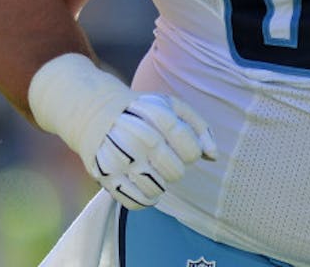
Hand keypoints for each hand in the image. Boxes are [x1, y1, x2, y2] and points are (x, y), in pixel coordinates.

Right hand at [88, 93, 219, 209]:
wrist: (96, 112)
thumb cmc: (143, 112)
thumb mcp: (173, 108)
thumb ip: (200, 129)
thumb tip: (213, 157)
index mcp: (158, 117)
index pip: (192, 151)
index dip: (193, 154)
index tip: (183, 147)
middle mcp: (137, 138)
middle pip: (176, 173)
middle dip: (176, 168)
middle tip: (164, 157)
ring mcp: (119, 158)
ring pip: (157, 191)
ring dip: (160, 184)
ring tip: (152, 169)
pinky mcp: (105, 176)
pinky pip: (136, 202)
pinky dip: (144, 198)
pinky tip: (142, 182)